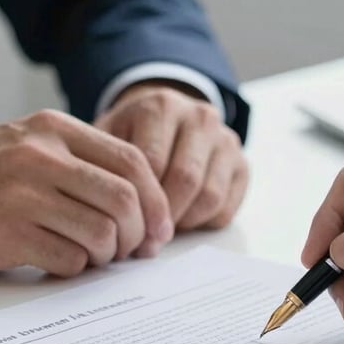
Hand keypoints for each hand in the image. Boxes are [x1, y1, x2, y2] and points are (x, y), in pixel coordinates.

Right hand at [0, 110, 171, 275]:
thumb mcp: (30, 146)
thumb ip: (82, 163)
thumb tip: (145, 206)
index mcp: (54, 129)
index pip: (132, 160)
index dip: (156, 199)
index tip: (161, 227)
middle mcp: (40, 156)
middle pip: (124, 199)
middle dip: (141, 233)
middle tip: (136, 250)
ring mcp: (21, 194)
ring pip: (101, 232)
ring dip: (108, 254)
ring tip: (94, 255)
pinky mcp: (5, 232)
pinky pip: (69, 259)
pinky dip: (76, 267)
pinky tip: (60, 261)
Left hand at [95, 83, 247, 238]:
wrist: (166, 118)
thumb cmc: (130, 135)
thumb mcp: (106, 137)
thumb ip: (101, 166)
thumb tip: (103, 217)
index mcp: (161, 106)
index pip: (151, 162)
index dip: (136, 201)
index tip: (121, 224)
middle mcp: (199, 117)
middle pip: (185, 179)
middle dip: (161, 216)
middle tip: (142, 237)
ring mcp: (225, 139)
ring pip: (209, 195)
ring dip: (183, 221)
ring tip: (160, 227)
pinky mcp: (242, 163)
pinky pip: (226, 206)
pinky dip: (203, 222)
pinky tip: (182, 218)